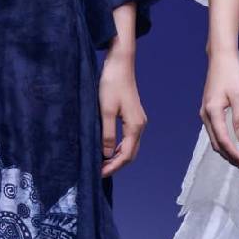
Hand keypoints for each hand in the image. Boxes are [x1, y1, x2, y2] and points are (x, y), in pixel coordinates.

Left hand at [99, 49, 145, 177]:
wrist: (120, 65)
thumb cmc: (111, 85)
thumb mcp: (105, 111)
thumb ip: (106, 134)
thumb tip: (106, 155)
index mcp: (135, 126)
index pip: (126, 155)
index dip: (113, 167)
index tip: (98, 173)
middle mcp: (140, 126)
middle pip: (131, 153)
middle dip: (116, 165)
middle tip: (99, 171)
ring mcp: (138, 121)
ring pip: (130, 146)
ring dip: (117, 157)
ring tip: (101, 163)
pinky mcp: (133, 116)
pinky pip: (128, 138)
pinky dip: (118, 147)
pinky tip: (108, 149)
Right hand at [200, 48, 238, 171]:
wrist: (220, 60)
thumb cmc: (231, 74)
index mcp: (212, 112)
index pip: (224, 140)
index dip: (235, 155)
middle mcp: (205, 116)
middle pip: (216, 144)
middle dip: (231, 158)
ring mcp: (205, 114)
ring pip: (214, 140)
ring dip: (227, 152)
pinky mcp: (208, 112)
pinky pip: (214, 133)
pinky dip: (223, 143)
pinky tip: (233, 146)